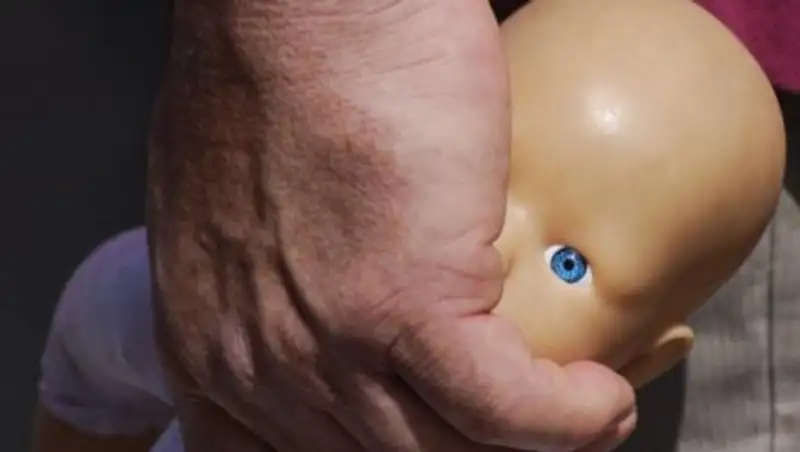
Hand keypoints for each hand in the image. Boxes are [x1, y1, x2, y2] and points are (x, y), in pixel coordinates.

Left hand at [147, 1, 636, 450]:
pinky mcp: (410, 304)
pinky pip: (507, 413)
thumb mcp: (237, 216)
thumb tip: (324, 308)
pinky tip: (594, 396)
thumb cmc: (279, 76)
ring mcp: (334, 345)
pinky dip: (566, 420)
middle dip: (454, 449)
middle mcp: (262, 366)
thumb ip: (266, 288)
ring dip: (524, 443)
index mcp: (210, 348)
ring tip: (570, 404)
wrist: (301, 4)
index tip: (414, 433)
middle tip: (514, 410)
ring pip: (444, 451)